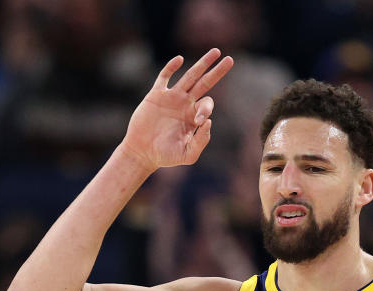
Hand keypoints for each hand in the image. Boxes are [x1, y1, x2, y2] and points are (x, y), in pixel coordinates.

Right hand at [121, 48, 233, 171]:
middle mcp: (185, 104)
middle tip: (230, 59)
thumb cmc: (166, 156)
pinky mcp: (155, 95)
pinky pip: (164, 77)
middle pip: (205, 83)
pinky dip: (171, 68)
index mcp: (194, 117)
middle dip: (217, 71)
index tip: (198, 122)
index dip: (206, 109)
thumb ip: (201, 141)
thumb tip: (208, 122)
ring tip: (216, 52)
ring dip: (202, 64)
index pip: (207, 105)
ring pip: (190, 76)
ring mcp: (171, 98)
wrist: (142, 153)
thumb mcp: (188, 154)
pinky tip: (180, 60)